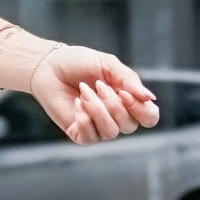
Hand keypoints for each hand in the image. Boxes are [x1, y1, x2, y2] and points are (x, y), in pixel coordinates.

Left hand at [29, 46, 158, 143]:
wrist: (49, 66)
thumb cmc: (79, 63)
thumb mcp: (108, 64)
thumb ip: (129, 80)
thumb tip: (150, 98)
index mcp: (128, 100)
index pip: (149, 117)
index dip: (141, 110)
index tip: (124, 93)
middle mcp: (116, 117)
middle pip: (130, 126)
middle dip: (113, 105)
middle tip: (98, 86)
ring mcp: (97, 127)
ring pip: (111, 132)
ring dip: (97, 109)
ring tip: (84, 92)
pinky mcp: (79, 133)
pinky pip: (90, 137)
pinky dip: (83, 119)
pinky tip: (76, 103)